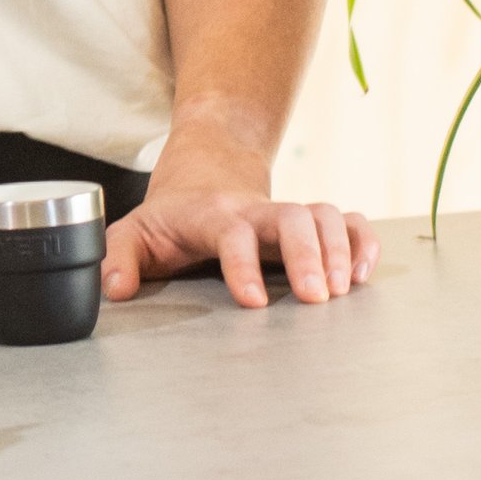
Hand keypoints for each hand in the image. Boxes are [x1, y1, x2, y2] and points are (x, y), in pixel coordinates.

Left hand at [102, 126, 378, 308]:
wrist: (203, 176)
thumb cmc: (169, 219)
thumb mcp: (132, 234)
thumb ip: (118, 258)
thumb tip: (116, 289)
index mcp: (212, 215)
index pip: (231, 234)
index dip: (243, 265)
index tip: (253, 302)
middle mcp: (256, 210)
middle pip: (292, 218)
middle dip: (309, 255)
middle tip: (318, 299)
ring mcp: (287, 213)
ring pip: (324, 215)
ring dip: (340, 249)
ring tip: (343, 292)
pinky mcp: (311, 221)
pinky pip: (347, 221)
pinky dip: (363, 242)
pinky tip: (364, 275)